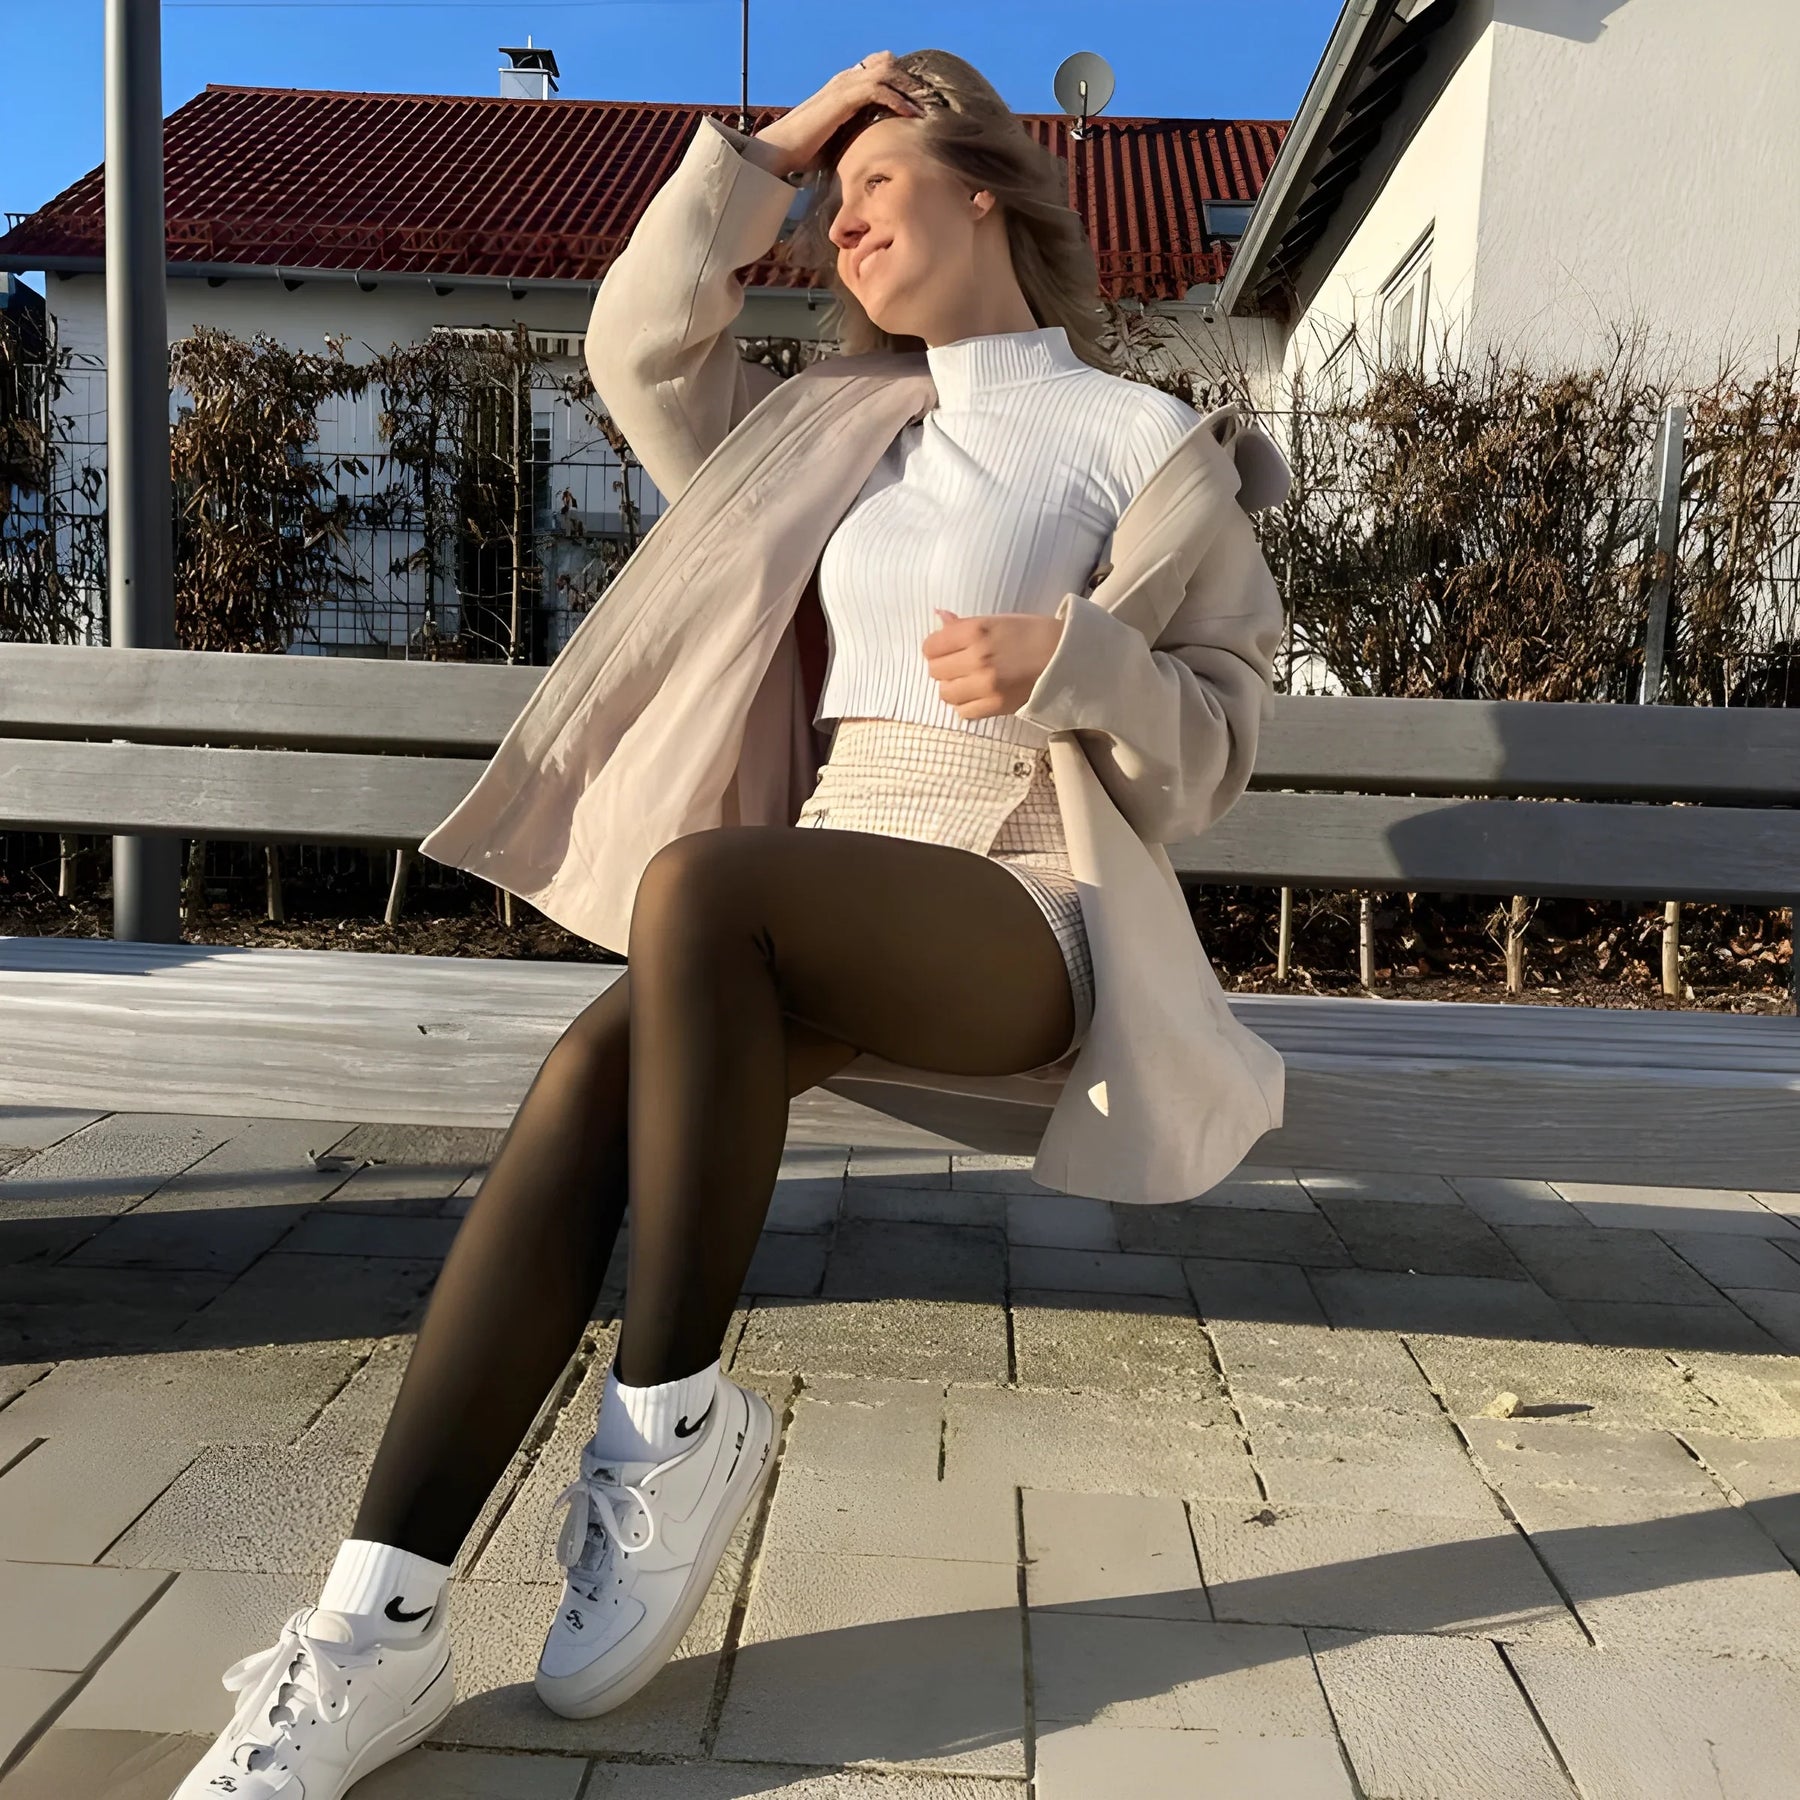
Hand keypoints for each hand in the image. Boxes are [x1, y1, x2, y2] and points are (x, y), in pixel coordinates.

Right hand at [751, 52, 932, 179]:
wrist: (782, 150)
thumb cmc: (805, 151)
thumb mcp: (837, 138)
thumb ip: (854, 135)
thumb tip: (873, 152)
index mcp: (843, 87)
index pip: (877, 69)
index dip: (900, 81)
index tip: (918, 101)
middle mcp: (844, 80)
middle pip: (887, 65)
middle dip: (910, 83)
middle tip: (929, 102)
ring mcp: (844, 86)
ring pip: (886, 73)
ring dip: (909, 89)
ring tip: (925, 107)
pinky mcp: (843, 97)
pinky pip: (878, 89)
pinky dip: (898, 100)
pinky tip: (911, 115)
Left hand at [921, 608, 1064, 719]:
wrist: (1066, 657)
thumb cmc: (1032, 634)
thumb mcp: (997, 621)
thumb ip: (964, 624)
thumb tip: (939, 617)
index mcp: (976, 631)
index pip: (931, 646)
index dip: (936, 648)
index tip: (947, 649)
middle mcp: (977, 658)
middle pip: (935, 671)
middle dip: (944, 668)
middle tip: (960, 665)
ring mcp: (985, 684)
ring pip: (946, 693)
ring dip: (953, 688)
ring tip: (969, 682)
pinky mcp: (995, 706)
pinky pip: (963, 712)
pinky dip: (966, 705)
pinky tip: (979, 695)